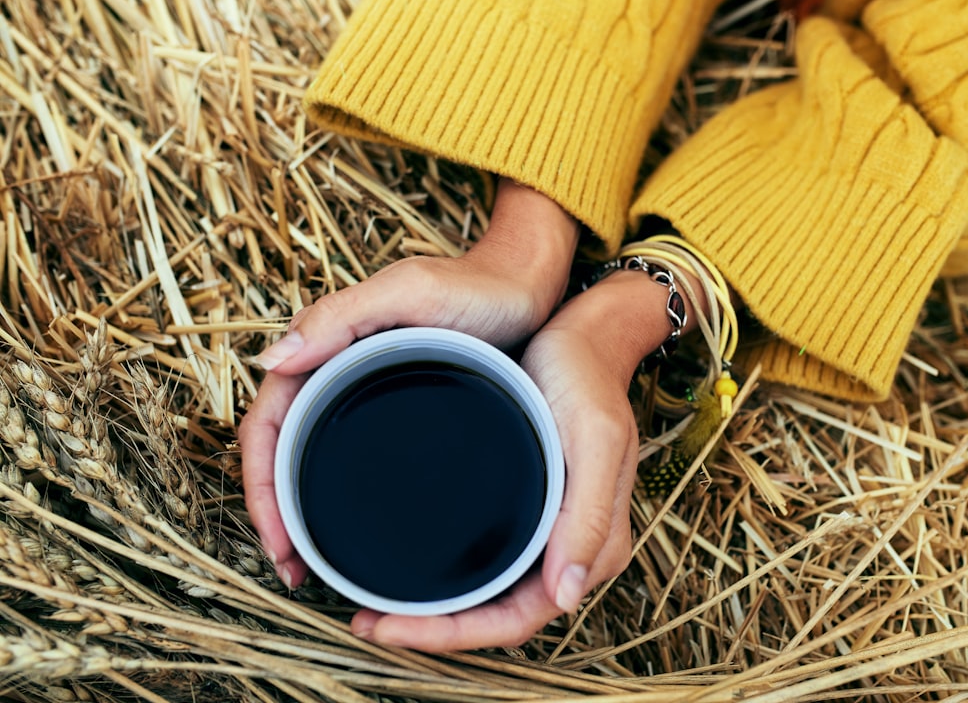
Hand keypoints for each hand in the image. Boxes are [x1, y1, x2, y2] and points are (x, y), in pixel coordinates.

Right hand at [239, 180, 578, 587]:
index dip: (261, 486)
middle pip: (282, 449)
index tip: (279, 541)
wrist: (529, 286)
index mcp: (324, 346)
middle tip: (295, 568)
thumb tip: (270, 360)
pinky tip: (356, 528)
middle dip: (275, 512)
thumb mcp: (409, 293)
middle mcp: (335, 371)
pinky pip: (352, 455)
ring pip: (312, 457)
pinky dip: (339, 494)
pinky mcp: (399, 409)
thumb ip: (341, 316)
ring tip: (314, 563)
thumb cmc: (475, 286)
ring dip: (302, 511)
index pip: (269, 422)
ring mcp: (366, 391)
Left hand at [351, 269, 696, 650]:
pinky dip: (452, 574)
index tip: (391, 628)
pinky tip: (412, 562)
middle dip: (436, 630)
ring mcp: (550, 529)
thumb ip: (588, 516)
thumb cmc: (588, 379)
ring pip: (492, 594)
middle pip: (500, 615)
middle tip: (369, 619)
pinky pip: (491, 560)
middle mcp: (572, 548)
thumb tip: (566, 595)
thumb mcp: (595, 439)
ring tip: (378, 601)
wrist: (585, 335)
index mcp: (594, 545)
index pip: (520, 619)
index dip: (454, 636)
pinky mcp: (531, 505)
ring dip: (440, 609)